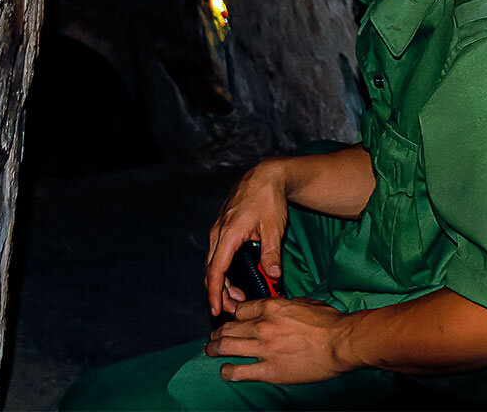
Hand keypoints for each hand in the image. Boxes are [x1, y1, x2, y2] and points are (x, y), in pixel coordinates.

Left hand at [204, 297, 352, 382]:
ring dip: (215, 349)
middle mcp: (263, 326)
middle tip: (213, 336)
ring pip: (228, 347)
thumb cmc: (330, 322)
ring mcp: (264, 349)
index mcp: (272, 307)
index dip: (234, 315)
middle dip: (218, 332)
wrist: (341, 343)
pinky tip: (225, 371)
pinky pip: (241, 371)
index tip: (232, 320)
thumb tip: (282, 307)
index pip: (241, 309)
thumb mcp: (306, 303)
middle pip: (230, 327)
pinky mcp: (270, 370)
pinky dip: (229, 371)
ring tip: (210, 351)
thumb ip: (287, 304)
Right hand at [205, 160, 288, 315]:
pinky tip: (236, 277)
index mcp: (228, 234)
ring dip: (222, 282)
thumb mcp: (274, 227)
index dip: (214, 293)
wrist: (266, 175)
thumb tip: (273, 275)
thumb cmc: (269, 198)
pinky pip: (218, 253)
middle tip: (233, 310)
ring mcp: (219, 229)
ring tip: (238, 297)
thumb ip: (272, 252)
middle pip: (211, 270)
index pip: (216, 270)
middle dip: (219, 293)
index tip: (216, 311)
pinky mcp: (223, 227)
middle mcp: (218, 232)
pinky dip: (223, 269)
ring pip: (214, 262)